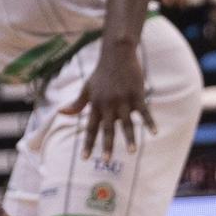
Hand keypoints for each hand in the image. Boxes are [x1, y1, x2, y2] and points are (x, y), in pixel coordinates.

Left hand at [62, 41, 152, 160]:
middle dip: (107, 145)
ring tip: (132, 152)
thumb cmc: (101, 73)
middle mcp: (108, 104)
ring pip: (126, 123)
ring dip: (129, 138)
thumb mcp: (87, 88)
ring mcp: (123, 100)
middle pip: (107, 129)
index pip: (90, 128)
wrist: (116, 55)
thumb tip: (61, 112)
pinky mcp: (136, 94)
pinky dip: (149, 122)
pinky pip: (143, 111)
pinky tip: (153, 132)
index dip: (87, 143)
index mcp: (95, 104)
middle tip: (106, 160)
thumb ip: (77, 103)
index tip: (85, 158)